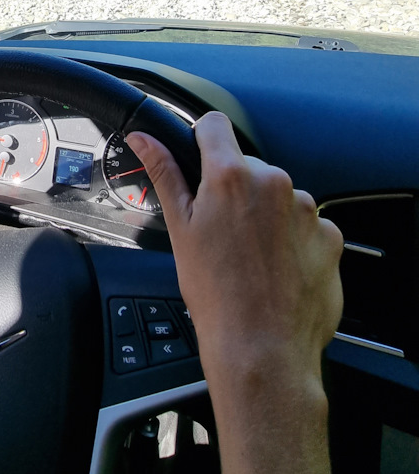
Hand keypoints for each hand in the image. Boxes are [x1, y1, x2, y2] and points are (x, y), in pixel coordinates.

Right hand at [127, 113, 343, 408]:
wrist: (261, 348)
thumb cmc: (215, 294)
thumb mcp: (180, 229)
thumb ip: (164, 173)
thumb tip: (143, 139)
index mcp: (231, 176)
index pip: (215, 125)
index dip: (203, 140)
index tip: (199, 160)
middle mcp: (274, 182)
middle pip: (249, 167)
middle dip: (236, 190)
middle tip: (222, 232)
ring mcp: (307, 210)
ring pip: (279, 197)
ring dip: (266, 216)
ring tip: (251, 257)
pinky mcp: (330, 236)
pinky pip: (307, 225)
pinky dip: (293, 240)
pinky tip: (276, 269)